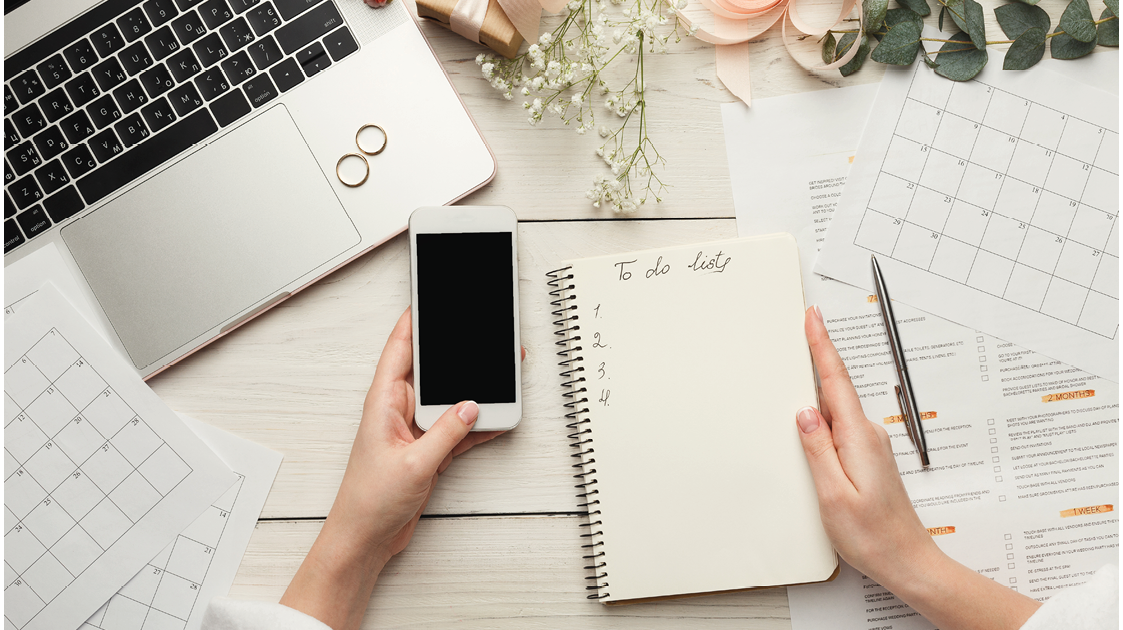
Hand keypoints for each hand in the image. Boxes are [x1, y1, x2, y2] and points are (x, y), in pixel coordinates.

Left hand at [329, 306, 509, 559]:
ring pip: (449, 399)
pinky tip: (496, 417)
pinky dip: (476, 424)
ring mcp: (414, 430)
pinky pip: (457, 428)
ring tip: (499, 376)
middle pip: (431, 371)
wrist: (366, 539)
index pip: (399, 349)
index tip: (431, 298)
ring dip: (472, 392)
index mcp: (383, 402)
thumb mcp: (415, 464)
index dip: (414, 321)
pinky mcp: (427, 450)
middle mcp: (398, 410)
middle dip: (455, 354)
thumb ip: (446, 432)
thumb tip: (471, 406)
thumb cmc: (369, 501)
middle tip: (480, 336)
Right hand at [796, 305, 1038, 629]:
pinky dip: (823, 414)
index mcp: (858, 438)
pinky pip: (839, 426)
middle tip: (800, 329)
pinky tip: (810, 421)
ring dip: (818, 389)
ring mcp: (870, 446)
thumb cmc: (872, 535)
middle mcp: (868, 435)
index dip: (822, 345)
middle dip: (817, 358)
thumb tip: (804, 413)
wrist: (907, 561)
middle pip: (835, 389)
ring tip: (798, 375)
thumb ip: (817, 450)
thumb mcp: (832, 494)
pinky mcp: (867, 458)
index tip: (814, 318)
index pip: (836, 381)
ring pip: (836, 409)